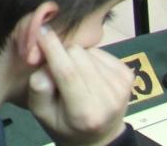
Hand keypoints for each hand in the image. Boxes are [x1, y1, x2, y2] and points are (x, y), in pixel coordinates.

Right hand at [27, 24, 131, 145]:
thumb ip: (38, 87)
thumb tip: (44, 56)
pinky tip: (88, 74)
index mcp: (85, 114)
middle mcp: (108, 99)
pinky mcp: (127, 75)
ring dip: (76, 57)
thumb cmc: (65, 124)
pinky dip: (89, 58)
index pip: (67, 73)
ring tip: (74, 75)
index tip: (40, 31)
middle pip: (77, 54)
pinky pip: (99, 51)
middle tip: (56, 69)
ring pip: (88, 50)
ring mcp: (121, 86)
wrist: (100, 136)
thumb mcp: (42, 113)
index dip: (52, 48)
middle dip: (61, 53)